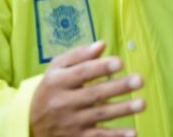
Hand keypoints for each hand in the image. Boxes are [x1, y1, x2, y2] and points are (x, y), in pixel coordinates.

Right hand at [30, 41, 144, 136]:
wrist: (30, 122)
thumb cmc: (51, 88)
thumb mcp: (56, 69)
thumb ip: (79, 55)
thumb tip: (102, 45)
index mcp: (57, 81)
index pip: (81, 73)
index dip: (101, 68)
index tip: (120, 62)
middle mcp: (63, 103)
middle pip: (94, 94)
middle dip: (118, 87)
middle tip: (139, 80)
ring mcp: (71, 122)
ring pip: (99, 116)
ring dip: (122, 110)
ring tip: (142, 103)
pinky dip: (116, 136)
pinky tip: (132, 133)